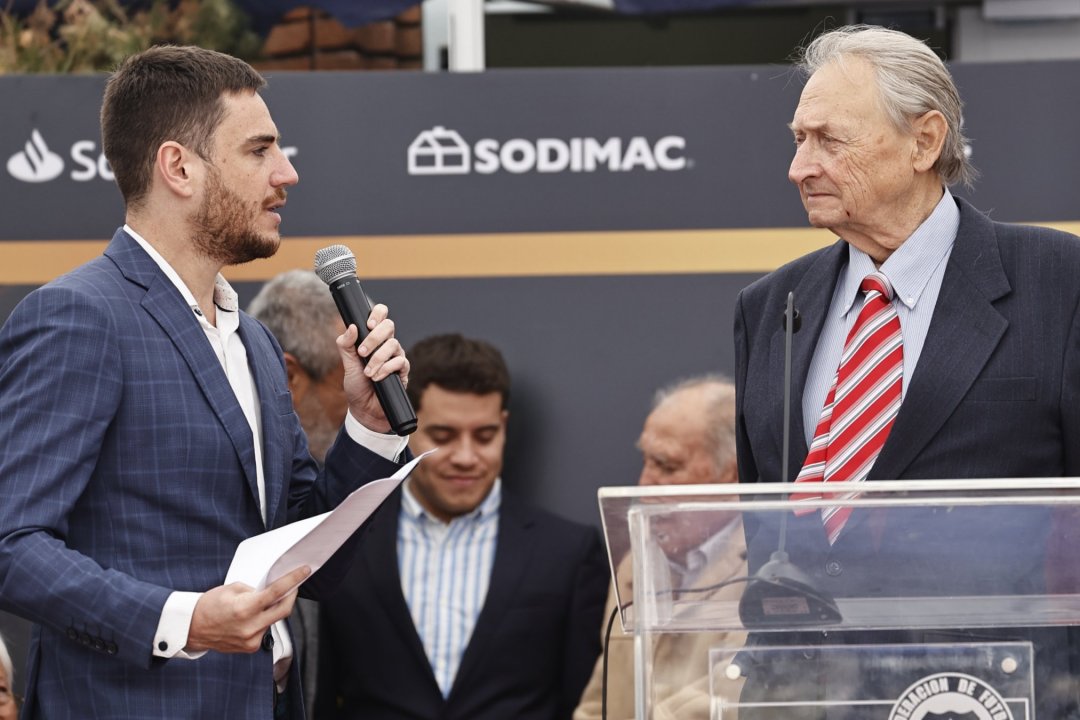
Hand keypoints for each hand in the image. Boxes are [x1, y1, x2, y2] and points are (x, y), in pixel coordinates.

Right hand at [185, 566, 309, 653]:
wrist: (191, 628)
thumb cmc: (208, 606)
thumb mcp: (231, 588)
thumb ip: (254, 590)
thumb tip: (270, 590)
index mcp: (244, 608)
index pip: (276, 592)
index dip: (293, 580)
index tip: (304, 572)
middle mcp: (250, 627)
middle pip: (284, 609)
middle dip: (291, 595)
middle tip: (293, 586)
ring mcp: (251, 640)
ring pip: (273, 620)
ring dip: (273, 609)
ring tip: (261, 603)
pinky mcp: (250, 647)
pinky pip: (265, 630)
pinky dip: (263, 620)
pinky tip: (253, 617)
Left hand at [336, 303, 409, 432]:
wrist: (365, 410)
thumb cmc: (357, 386)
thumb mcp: (347, 365)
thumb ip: (345, 345)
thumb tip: (350, 326)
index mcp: (373, 339)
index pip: (381, 316)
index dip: (378, 313)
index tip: (368, 324)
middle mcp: (387, 345)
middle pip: (389, 326)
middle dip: (374, 338)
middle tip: (362, 352)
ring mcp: (396, 357)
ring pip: (393, 344)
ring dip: (377, 358)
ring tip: (368, 373)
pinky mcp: (403, 371)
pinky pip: (400, 362)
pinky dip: (386, 369)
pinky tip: (377, 378)